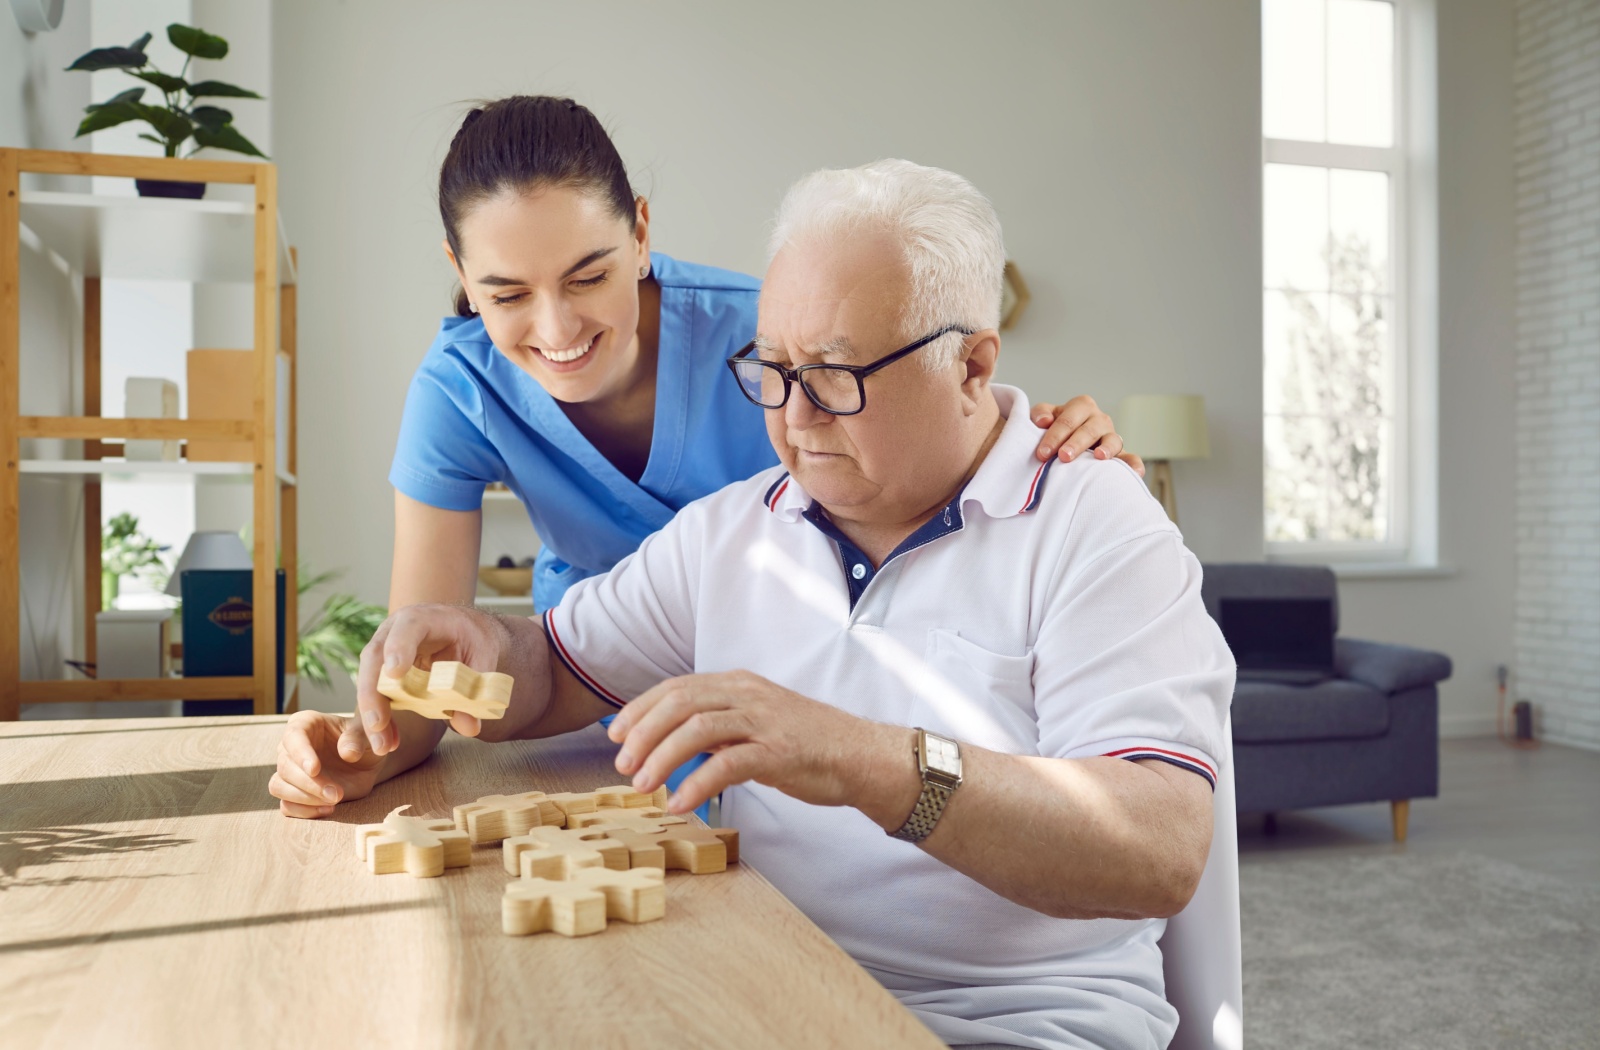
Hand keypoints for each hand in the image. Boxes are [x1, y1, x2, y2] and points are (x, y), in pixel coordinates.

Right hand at [270, 710, 381, 817]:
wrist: (366, 762)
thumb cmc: (363, 741)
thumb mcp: (368, 734)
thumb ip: (358, 739)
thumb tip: (348, 753)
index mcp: (305, 723)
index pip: (294, 736)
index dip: (301, 754)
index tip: (315, 769)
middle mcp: (291, 746)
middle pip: (285, 766)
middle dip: (310, 783)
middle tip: (336, 793)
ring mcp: (289, 770)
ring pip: (278, 786)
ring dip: (304, 798)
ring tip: (334, 801)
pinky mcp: (293, 792)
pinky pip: (286, 805)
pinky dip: (304, 811)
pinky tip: (328, 809)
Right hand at [355, 602, 518, 754]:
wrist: (463, 629)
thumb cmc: (472, 637)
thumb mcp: (484, 657)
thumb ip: (477, 688)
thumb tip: (469, 727)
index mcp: (424, 617)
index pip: (408, 627)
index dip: (399, 647)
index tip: (395, 673)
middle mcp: (395, 631)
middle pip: (375, 657)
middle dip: (373, 692)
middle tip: (378, 723)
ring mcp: (384, 650)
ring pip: (369, 680)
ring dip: (372, 714)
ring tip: (382, 745)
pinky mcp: (382, 672)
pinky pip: (376, 695)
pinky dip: (381, 719)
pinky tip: (388, 741)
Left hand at [606, 670, 880, 815]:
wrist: (862, 756)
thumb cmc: (807, 745)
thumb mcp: (756, 724)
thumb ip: (719, 727)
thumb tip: (674, 743)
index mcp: (739, 684)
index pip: (677, 687)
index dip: (640, 709)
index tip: (616, 735)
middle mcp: (748, 694)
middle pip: (680, 703)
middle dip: (644, 733)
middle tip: (622, 764)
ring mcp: (764, 721)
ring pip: (698, 729)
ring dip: (662, 757)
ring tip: (643, 785)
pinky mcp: (779, 752)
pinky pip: (727, 764)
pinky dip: (697, 784)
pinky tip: (680, 804)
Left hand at [1031, 395, 1145, 476]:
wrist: (1064, 441)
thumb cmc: (1053, 429)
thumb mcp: (1044, 417)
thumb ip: (1040, 414)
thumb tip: (1044, 421)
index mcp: (1081, 406)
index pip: (1068, 419)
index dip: (1054, 435)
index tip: (1042, 453)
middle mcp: (1099, 419)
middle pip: (1089, 430)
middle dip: (1076, 443)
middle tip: (1063, 456)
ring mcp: (1111, 436)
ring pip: (1112, 440)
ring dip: (1106, 448)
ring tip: (1099, 457)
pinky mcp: (1120, 455)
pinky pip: (1130, 458)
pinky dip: (1133, 465)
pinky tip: (1135, 473)